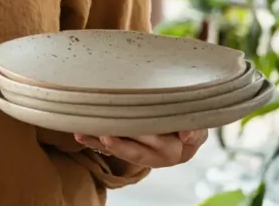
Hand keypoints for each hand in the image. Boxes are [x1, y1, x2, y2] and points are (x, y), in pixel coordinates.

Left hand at [74, 129, 207, 167]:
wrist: (183, 134)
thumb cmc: (188, 122)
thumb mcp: (198, 125)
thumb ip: (195, 129)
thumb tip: (187, 135)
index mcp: (174, 150)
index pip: (161, 144)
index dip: (148, 139)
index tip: (135, 134)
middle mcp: (155, 155)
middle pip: (137, 151)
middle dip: (121, 144)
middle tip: (106, 135)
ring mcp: (139, 154)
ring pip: (119, 150)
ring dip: (101, 142)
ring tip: (86, 134)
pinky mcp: (126, 149)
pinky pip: (108, 147)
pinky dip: (93, 141)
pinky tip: (79, 134)